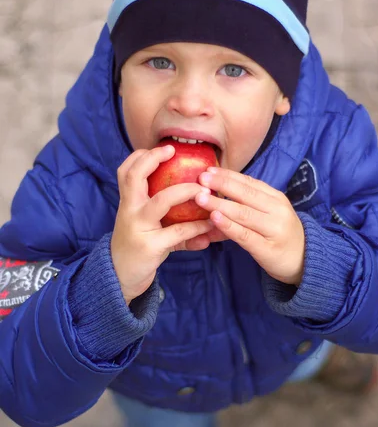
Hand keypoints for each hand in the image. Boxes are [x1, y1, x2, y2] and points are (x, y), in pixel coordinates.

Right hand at [111, 144, 213, 303]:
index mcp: (128, 203)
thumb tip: (203, 213)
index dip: (141, 156)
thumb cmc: (137, 248)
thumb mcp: (148, 229)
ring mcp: (138, 227)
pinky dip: (197, 228)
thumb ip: (171, 219)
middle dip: (153, 160)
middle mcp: (130, 211)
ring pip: (162, 201)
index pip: (126, 171)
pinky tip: (210, 228)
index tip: (164, 148)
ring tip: (205, 191)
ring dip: (186, 191)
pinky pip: (178, 232)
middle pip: (134, 176)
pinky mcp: (150, 246)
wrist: (118, 278)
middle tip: (174, 152)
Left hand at [196, 167, 304, 284]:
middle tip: (201, 180)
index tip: (208, 171)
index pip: (249, 182)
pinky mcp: (267, 248)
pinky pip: (244, 235)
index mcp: (275, 198)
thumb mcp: (267, 215)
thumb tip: (212, 198)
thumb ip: (244, 206)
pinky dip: (228, 225)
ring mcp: (274, 229)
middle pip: (246, 194)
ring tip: (201, 198)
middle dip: (222, 185)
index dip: (228, 176)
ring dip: (220, 204)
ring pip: (243, 213)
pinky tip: (214, 218)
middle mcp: (277, 210)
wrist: (304, 261)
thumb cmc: (279, 235)